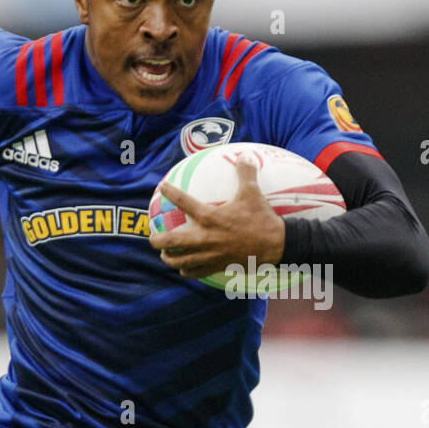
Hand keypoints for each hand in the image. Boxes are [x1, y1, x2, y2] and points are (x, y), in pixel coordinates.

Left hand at [149, 161, 284, 279]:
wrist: (275, 245)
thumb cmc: (262, 218)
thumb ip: (246, 173)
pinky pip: (195, 272)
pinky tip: (185, 267)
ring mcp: (210, 254)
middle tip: (153, 237)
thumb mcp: (253, 193)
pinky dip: (187, 270)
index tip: (162, 187)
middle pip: (171, 241)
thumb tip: (246, 155)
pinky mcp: (217, 266)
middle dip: (157, 240)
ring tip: (165, 255)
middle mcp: (206, 237)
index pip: (184, 202)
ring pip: (179, 261)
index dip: (171, 192)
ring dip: (169, 258)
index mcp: (211, 217)